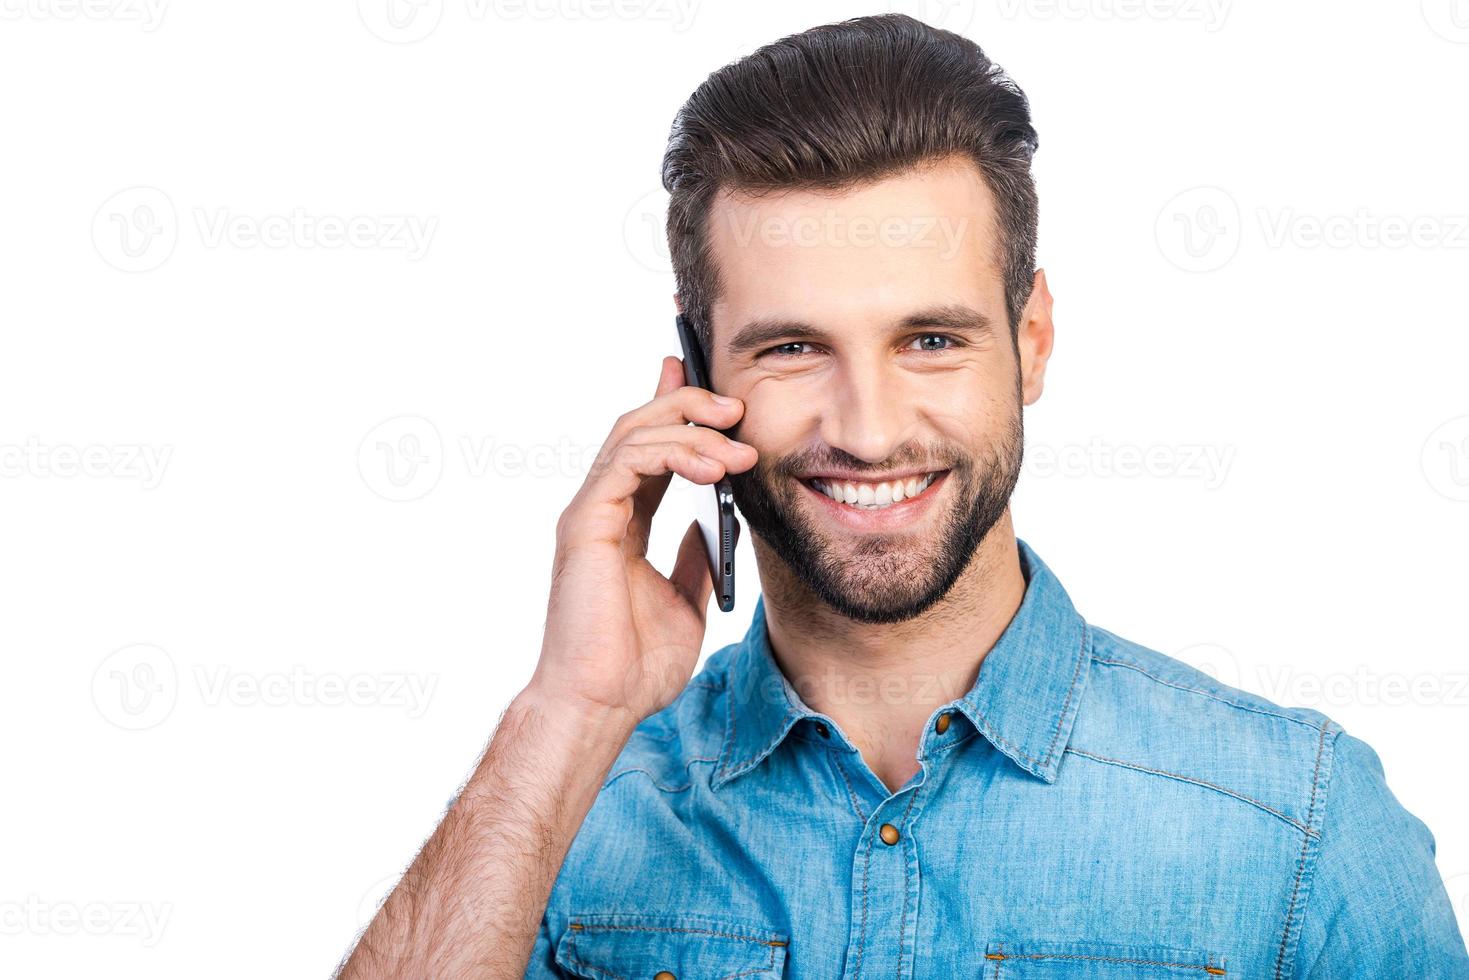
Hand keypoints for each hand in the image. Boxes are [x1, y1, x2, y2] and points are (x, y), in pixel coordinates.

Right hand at [528, 355, 756, 728]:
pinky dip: (672, 453)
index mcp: (623, 525)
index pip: (651, 451)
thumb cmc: (633, 668)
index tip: (716, 395)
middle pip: (639, 428)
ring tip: (738, 446)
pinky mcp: (585, 523)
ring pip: (633, 434)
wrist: (602, 705)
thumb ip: (695, 558)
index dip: (678, 413)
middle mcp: (602, 510)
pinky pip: (626, 462)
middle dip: (689, 406)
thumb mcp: (686, 602)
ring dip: (692, 430)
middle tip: (737, 408)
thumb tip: (717, 525)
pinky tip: (712, 468)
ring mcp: (590, 513)